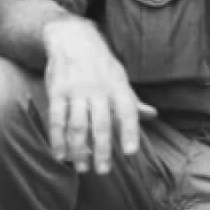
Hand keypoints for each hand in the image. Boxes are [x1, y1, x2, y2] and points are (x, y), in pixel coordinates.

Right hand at [42, 18, 155, 175]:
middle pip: (101, 124)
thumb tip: (153, 115)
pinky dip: (57, 139)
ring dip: (79, 149)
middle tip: (104, 171)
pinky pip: (56, 119)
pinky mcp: (57, 92)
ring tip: (82, 168)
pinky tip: (59, 155)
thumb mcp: (121, 78)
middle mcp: (98, 89)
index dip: (129, 132)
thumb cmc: (101, 65)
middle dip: (102, 149)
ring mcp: (76, 91)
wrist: (73, 39)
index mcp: (118, 87)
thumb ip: (133, 101)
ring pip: (77, 125)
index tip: (130, 153)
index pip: (127, 111)